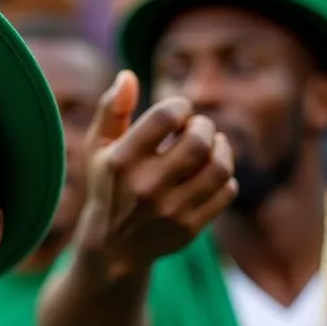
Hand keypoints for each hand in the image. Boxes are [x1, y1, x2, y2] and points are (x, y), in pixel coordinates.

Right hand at [75, 70, 236, 279]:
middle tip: (197, 129)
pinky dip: (225, 177)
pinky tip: (210, 173)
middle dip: (204, 126)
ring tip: (212, 146)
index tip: (177, 114)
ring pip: (219, 167)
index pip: (165, 117)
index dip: (180, 106)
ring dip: (222, 148)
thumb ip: (111, 110)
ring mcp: (169, 212)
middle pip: (199, 141)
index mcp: (120, 163)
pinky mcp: (189, 229)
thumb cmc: (109, 185)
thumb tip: (127, 76)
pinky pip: (227, 192)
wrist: (113, 249)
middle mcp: (144, 188)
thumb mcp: (99, 149)